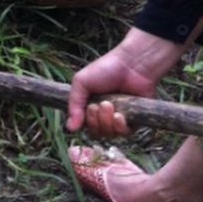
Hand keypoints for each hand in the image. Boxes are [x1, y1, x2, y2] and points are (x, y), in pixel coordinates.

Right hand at [66, 27, 184, 135]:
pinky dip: (120, 126)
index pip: (84, 125)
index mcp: (90, 105)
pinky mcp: (133, 122)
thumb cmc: (105, 70)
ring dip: (107, 121)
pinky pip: (124, 134)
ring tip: (110, 105)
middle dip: (96, 121)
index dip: (85, 122)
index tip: (89, 107)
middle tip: (99, 105)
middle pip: (96, 132)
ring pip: (109, 134)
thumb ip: (73, 104)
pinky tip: (120, 115)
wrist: (131, 67)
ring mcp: (118, 119)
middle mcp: (103, 115)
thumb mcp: (81, 82)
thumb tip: (69, 128)